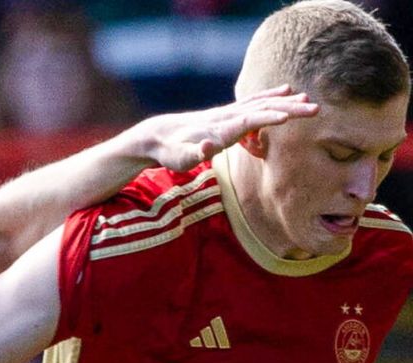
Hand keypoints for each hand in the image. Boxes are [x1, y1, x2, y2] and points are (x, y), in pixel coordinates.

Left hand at [124, 85, 319, 171]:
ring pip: (260, 104)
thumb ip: (196, 153)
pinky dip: (270, 98)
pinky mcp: (226, 116)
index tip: (290, 116)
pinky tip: (284, 93)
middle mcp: (226, 117)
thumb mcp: (180, 158)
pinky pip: (253, 105)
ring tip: (306, 98)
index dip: (268, 118)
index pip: (249, 121)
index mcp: (220, 129)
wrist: (158, 135)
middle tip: (315, 108)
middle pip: (261, 109)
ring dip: (283, 101)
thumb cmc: (171, 152)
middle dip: (288, 108)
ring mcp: (227, 114)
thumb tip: (209, 146)